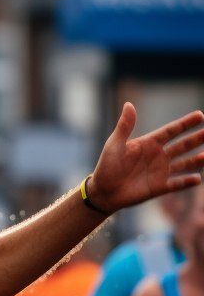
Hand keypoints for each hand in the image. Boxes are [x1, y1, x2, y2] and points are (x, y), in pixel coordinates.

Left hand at [89, 103, 203, 212]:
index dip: (185, 124)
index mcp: (149, 143)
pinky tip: (197, 179)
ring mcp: (161, 171)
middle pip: (182, 145)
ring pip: (184, 163)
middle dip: (196, 138)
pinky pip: (177, 183)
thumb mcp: (114, 144)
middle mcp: (159, 156)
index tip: (200, 116)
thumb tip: (129, 104)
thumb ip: (124, 126)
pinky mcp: (159, 187)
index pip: (171, 130)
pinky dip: (187, 181)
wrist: (103, 191)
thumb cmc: (106, 166)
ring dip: (197, 160)